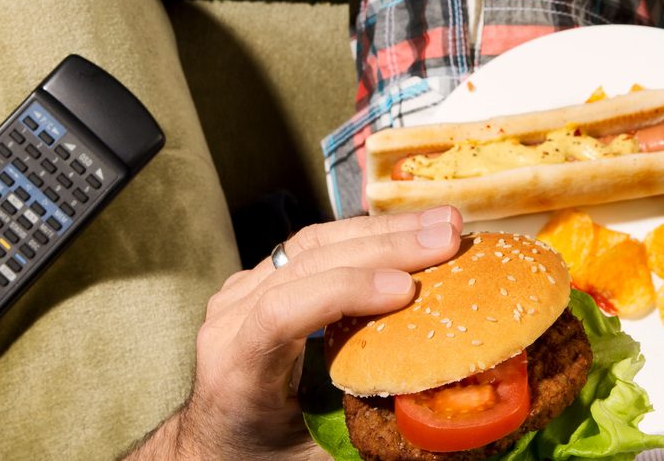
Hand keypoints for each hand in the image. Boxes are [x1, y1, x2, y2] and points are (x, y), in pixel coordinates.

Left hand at [126, 206, 463, 459]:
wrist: (215, 442)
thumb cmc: (263, 455)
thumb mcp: (311, 458)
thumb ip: (364, 435)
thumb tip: (434, 422)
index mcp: (237, 369)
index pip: (280, 313)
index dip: (343, 292)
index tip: (404, 289)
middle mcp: (229, 320)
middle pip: (304, 262)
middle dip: (384, 245)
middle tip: (448, 236)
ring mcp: (241, 292)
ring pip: (312, 243)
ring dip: (384, 231)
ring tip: (443, 225)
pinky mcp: (260, 279)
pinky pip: (312, 246)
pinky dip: (366, 236)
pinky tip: (409, 232)